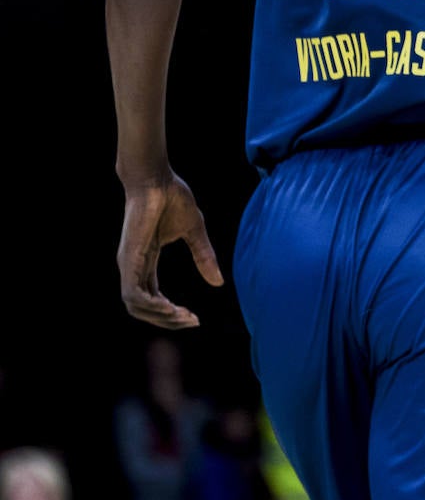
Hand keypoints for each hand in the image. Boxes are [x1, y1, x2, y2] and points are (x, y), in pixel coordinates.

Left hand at [117, 173, 222, 328]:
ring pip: (136, 307)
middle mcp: (134, 268)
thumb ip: (204, 256)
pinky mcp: (130, 260)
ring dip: (160, 317)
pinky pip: (133, 295)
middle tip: (192, 321)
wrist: (156, 179)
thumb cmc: (172, 198)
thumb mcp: (194, 231)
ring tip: (184, 317)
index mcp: (146, 262)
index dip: (172, 312)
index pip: (153, 298)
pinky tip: (170, 308)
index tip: (195, 317)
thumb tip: (219, 283)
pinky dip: (151, 306)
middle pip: (143, 309)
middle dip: (168, 320)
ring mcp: (129, 265)